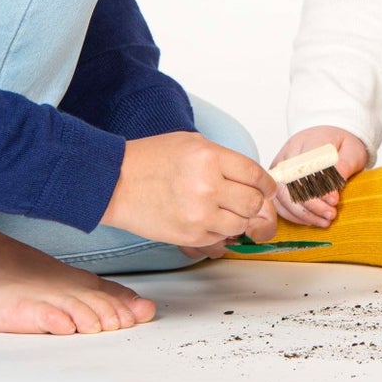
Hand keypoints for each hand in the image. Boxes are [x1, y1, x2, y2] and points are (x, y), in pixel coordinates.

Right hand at [102, 132, 277, 248]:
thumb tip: (250, 177)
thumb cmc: (150, 159)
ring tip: (223, 209)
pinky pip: (220, 238)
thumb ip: (224, 159)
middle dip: (254, 201)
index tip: (266, 187)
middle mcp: (208, 187)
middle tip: (246, 198)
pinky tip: (207, 218)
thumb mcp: (192, 143)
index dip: (266, 184)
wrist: (115, 183)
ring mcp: (200, 215)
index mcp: (211, 158)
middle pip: (253, 203)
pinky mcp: (190, 235)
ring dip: (237, 218)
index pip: (256, 176)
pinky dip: (220, 231)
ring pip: (240, 225)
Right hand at [271, 126, 367, 226]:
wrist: (331, 138)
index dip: (319, 188)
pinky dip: (293, 214)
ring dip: (302, 213)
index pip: (307, 167)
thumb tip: (334, 187)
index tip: (334, 200)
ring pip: (281, 194)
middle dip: (310, 204)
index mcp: (311, 141)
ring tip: (323, 221)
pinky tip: (310, 220)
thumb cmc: (342, 145)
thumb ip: (345, 165)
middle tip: (330, 214)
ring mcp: (281, 165)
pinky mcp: (277, 177)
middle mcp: (291, 152)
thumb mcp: (353, 150)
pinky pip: (278, 200)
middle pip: (290, 182)